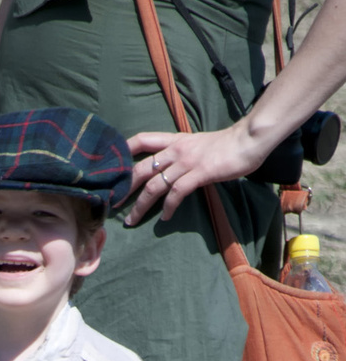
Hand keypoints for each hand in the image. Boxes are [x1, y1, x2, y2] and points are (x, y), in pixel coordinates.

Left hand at [125, 126, 260, 224]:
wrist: (248, 140)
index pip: (143, 139)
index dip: (124, 150)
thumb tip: (167, 171)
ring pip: (154, 185)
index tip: (111, 166)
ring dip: (140, 206)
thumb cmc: (225, 146)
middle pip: (141, 168)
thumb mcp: (197, 145)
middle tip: (112, 204)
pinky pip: (176, 193)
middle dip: (124, 188)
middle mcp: (176, 149)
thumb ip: (180, 155)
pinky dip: (168, 208)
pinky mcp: (199, 173)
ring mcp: (187, 161)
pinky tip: (165, 218)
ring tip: (132, 220)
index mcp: (174, 140)